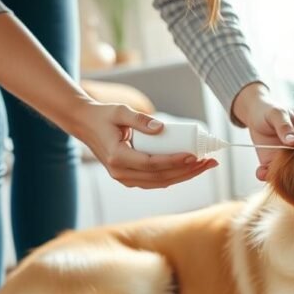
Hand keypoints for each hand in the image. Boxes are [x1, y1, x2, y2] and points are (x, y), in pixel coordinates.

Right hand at [68, 103, 216, 188]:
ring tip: (205, 165)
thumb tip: (162, 128)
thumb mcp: (120, 111)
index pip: (153, 164)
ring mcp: (124, 178)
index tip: (194, 155)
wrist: (85, 125)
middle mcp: (120, 173)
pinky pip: (155, 181)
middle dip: (188, 171)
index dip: (175, 162)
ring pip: (160, 183)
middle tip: (209, 161)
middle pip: (161, 178)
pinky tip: (190, 170)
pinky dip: (174, 177)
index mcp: (118, 158)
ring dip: (185, 176)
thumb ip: (140, 119)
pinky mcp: (129, 178)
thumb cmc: (103, 115)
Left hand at [232, 83, 293, 180]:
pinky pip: (268, 172)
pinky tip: (260, 172)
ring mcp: (281, 157)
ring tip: (266, 173)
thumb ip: (284, 127)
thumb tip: (293, 142)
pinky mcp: (269, 161)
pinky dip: (264, 175)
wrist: (254, 112)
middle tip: (279, 174)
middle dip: (289, 174)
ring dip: (275, 177)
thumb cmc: (269, 109)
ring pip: (282, 173)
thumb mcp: (277, 114)